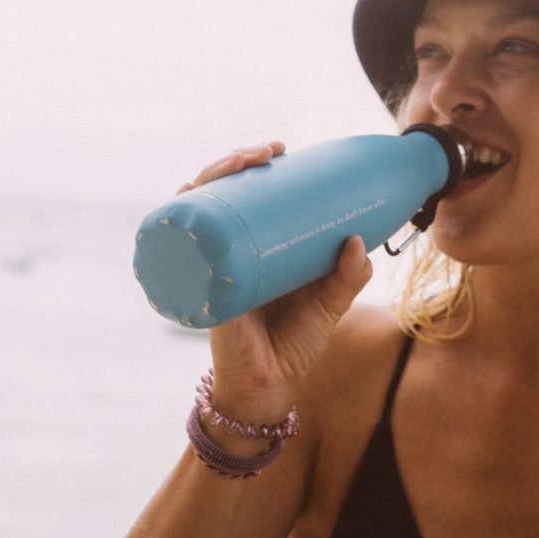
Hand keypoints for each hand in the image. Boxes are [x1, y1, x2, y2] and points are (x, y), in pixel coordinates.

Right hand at [184, 142, 372, 416]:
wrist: (271, 387)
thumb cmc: (295, 344)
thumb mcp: (329, 304)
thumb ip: (349, 276)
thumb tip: (359, 241)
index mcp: (255, 249)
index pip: (245, 197)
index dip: (255, 167)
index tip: (281, 150)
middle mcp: (227, 252)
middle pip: (218, 193)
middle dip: (235, 161)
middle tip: (267, 152)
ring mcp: (209, 267)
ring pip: (198, 210)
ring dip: (211, 177)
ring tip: (241, 164)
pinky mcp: (202, 288)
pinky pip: (181, 250)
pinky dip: (179, 221)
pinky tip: (186, 197)